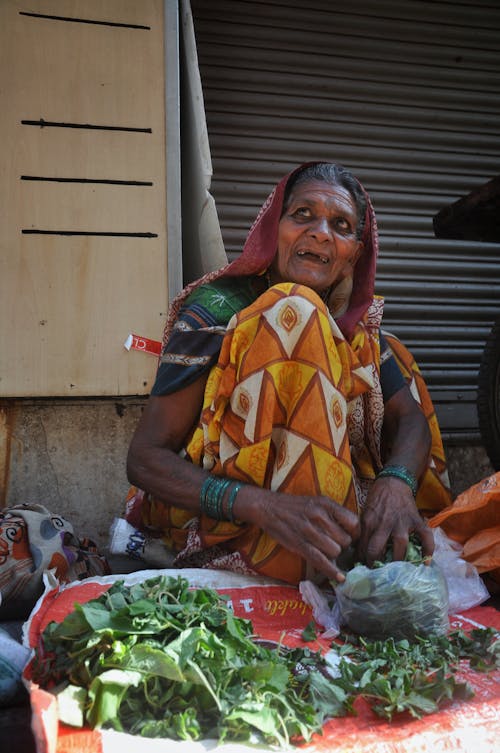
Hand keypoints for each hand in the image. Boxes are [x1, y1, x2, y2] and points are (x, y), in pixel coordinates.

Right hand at [237, 487, 359, 582]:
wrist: (268, 507)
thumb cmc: (295, 506)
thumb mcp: (316, 501)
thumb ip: (333, 514)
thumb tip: (351, 532)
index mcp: (326, 504)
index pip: (353, 523)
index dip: (355, 534)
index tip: (352, 537)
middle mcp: (319, 516)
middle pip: (345, 540)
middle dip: (343, 546)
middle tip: (334, 544)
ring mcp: (309, 531)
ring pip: (335, 551)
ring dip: (333, 555)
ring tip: (325, 550)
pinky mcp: (299, 544)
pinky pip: (320, 560)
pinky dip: (331, 571)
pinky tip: (340, 578)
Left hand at [358, 476, 433, 565]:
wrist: (393, 482)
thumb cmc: (377, 500)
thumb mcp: (365, 513)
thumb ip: (364, 532)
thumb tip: (359, 554)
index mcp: (368, 521)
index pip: (362, 547)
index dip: (363, 561)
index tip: (364, 571)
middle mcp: (384, 523)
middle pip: (376, 549)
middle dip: (376, 565)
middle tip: (378, 575)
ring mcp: (402, 522)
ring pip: (399, 546)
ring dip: (398, 561)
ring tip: (398, 573)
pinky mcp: (416, 520)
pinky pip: (425, 537)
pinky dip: (428, 550)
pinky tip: (426, 562)